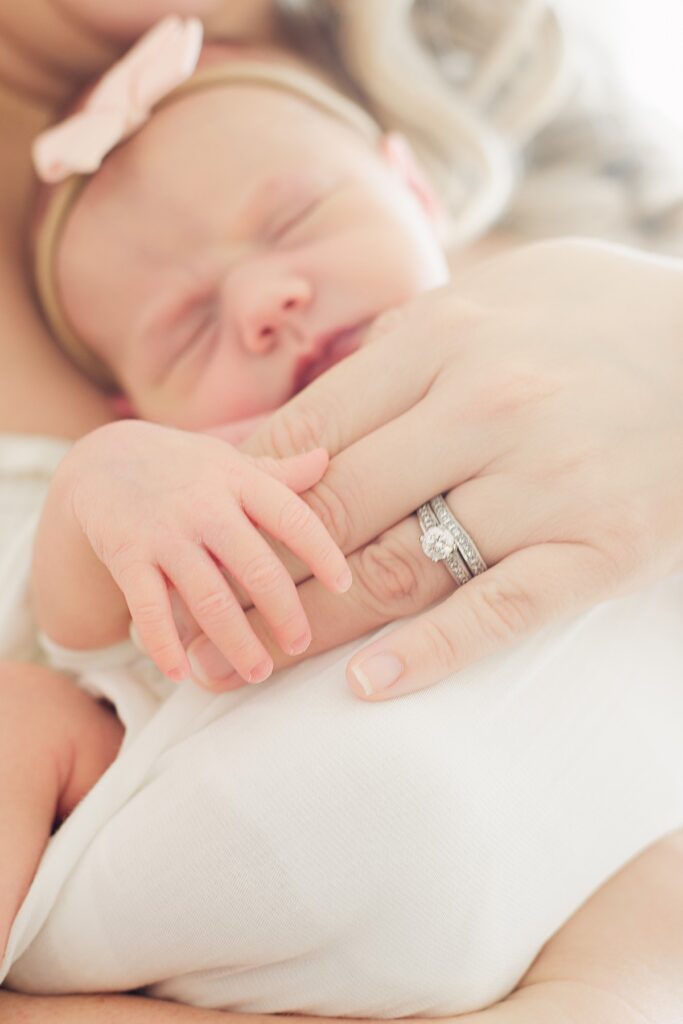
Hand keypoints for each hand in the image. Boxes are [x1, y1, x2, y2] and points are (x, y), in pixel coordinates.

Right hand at [64, 420, 350, 683]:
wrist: (100, 460)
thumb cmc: (182, 468)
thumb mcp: (229, 461)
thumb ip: (278, 472)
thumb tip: (327, 459)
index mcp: (238, 480)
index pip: (291, 516)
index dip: (321, 552)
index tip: (344, 586)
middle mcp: (204, 505)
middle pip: (255, 566)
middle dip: (283, 612)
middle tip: (301, 644)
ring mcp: (164, 532)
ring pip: (207, 597)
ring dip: (236, 640)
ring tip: (259, 672)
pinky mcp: (127, 556)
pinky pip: (148, 607)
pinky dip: (165, 644)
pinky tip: (182, 674)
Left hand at [182, 239, 682, 695]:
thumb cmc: (596, 317)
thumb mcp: (494, 295)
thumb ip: (398, 346)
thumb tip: (314, 406)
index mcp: (443, 340)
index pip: (311, 433)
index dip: (245, 495)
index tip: (205, 535)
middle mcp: (483, 409)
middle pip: (337, 508)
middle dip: (261, 568)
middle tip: (207, 613)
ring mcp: (542, 482)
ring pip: (400, 567)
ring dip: (315, 622)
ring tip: (251, 662)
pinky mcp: (597, 546)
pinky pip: (499, 610)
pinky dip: (429, 652)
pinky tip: (369, 683)